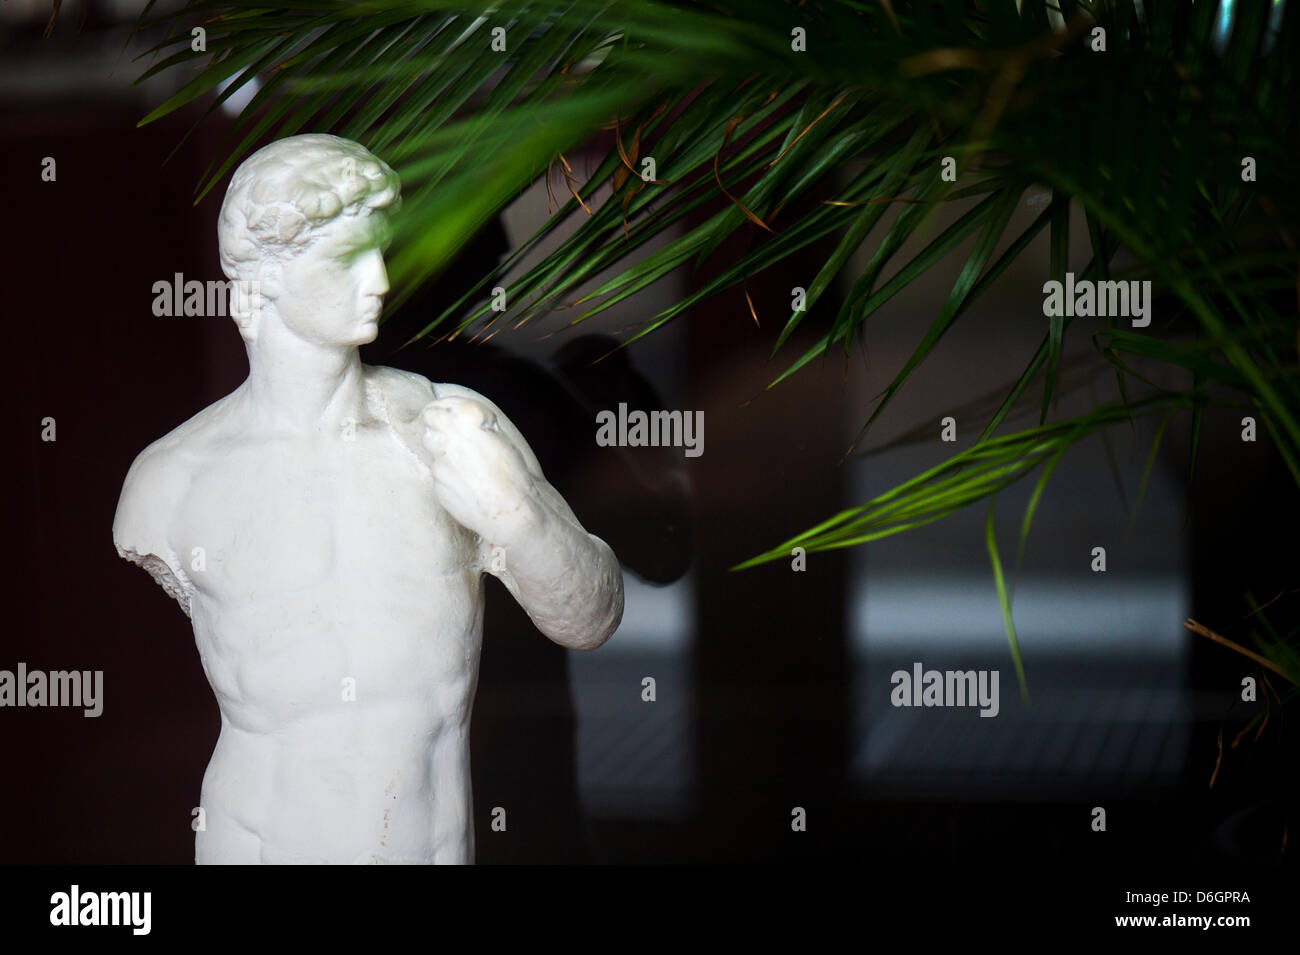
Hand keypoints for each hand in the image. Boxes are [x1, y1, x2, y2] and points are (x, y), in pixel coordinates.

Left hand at [420, 396, 538, 543]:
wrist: (510, 510)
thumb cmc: (512, 472)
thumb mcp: (499, 437)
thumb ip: (474, 424)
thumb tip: (458, 418)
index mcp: (464, 422)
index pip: (433, 411)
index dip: (437, 414)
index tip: (444, 418)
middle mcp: (447, 441)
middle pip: (429, 433)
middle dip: (441, 436)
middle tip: (460, 445)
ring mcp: (440, 466)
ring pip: (436, 457)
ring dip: (447, 459)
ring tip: (470, 469)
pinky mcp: (438, 487)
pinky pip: (441, 478)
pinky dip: (451, 479)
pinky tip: (469, 485)